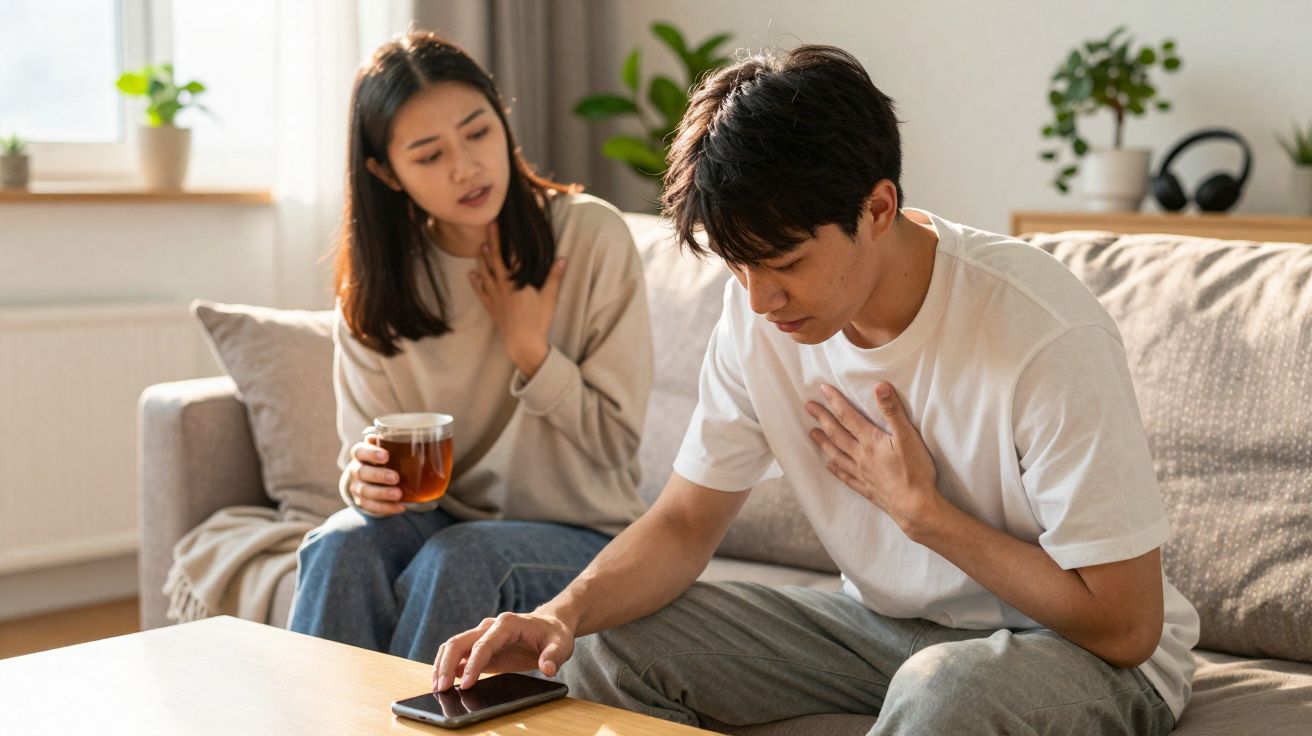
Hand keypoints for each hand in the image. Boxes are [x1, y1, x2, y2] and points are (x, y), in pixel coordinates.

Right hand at [345, 437, 404, 515]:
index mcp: (360, 454)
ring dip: (382, 494)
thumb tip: (405, 433)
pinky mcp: (362, 502)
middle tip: (396, 477)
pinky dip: (386, 508)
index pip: (359, 451)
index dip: (371, 453)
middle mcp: (355, 470)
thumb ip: (391, 441)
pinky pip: (371, 507)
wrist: (369, 478)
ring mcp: (357, 487)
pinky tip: (400, 507)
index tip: (386, 455)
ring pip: (365, 491)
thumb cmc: (382, 458)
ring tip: (399, 494)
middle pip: (362, 472)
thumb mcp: (384, 447)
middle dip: (379, 475)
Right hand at [432, 611, 575, 691]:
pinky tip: (444, 682)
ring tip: (437, 687)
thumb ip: (554, 656)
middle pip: (460, 642)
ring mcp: (483, 635)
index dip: (472, 664)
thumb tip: (546, 668)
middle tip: (440, 688)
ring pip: (454, 646)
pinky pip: (459, 654)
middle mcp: (490, 626)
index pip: (484, 644)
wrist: (550, 624)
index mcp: (507, 624)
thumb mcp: (562, 644)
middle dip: (446, 664)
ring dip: (442, 664)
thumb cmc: (554, 634)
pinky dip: (448, 666)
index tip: (465, 684)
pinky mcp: (481, 647)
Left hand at [468, 223, 566, 378]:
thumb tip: (563, 259)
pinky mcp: (492, 309)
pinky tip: (472, 275)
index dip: (506, 239)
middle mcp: (503, 286)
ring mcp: (495, 298)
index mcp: (516, 282)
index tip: (503, 225)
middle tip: (488, 227)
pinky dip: (476, 283)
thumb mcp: (550, 298)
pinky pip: (481, 293)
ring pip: (486, 274)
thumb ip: (554, 277)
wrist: (523, 344)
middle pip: (495, 260)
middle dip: (491, 241)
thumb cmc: (538, 321)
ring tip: (480, 247)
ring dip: (482, 260)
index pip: (510, 255)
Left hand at [805, 382, 939, 532]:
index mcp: (870, 442)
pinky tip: (829, 466)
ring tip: (812, 433)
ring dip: (823, 442)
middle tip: (808, 407)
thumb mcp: (908, 436)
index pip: (848, 417)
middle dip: (822, 418)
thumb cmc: (915, 471)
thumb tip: (880, 386)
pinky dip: (836, 470)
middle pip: (837, 434)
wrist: (916, 506)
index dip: (835, 402)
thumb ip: (893, 411)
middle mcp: (861, 457)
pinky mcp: (867, 489)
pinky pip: (846, 477)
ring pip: (837, 455)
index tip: (822, 389)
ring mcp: (862, 474)